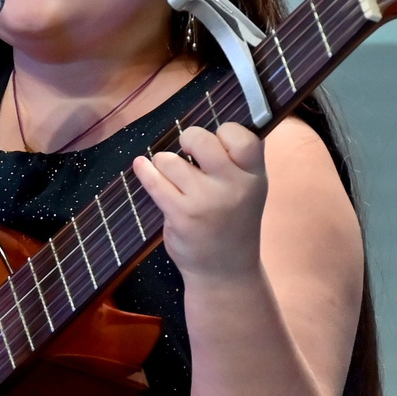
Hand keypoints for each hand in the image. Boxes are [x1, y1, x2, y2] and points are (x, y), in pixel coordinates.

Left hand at [133, 122, 267, 283]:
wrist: (225, 271)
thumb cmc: (233, 222)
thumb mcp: (250, 190)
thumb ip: (239, 160)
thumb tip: (214, 124)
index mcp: (254, 176)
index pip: (241, 137)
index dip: (225, 132)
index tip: (216, 142)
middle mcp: (233, 187)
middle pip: (201, 140)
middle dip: (188, 139)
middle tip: (187, 150)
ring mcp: (205, 202)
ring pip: (170, 160)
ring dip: (166, 164)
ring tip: (175, 179)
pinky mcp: (181, 215)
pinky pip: (154, 181)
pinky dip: (144, 170)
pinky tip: (141, 166)